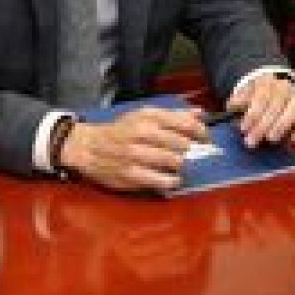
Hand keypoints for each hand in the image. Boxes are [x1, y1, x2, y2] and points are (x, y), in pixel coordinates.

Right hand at [59, 107, 205, 193]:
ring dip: (181, 166)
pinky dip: (172, 181)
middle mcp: (142, 134)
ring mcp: (136, 156)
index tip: (206, 139)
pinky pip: (163, 181)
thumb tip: (200, 113)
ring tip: (176, 165)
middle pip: (183, 145)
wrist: (89, 147)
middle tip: (189, 153)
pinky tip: (169, 178)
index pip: (185, 123)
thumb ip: (173, 115)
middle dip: (190, 151)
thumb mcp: (143, 115)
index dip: (201, 132)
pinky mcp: (132, 175)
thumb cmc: (120, 131)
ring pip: (175, 163)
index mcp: (147, 117)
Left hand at [226, 75, 294, 148]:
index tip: (243, 128)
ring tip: (270, 139)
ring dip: (282, 126)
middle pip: (276, 105)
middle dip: (263, 125)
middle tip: (251, 140)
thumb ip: (238, 100)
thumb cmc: (255, 97)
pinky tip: (294, 140)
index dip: (252, 114)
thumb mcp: (243, 94)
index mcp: (267, 82)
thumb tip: (232, 106)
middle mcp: (285, 88)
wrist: (273, 90)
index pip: (261, 97)